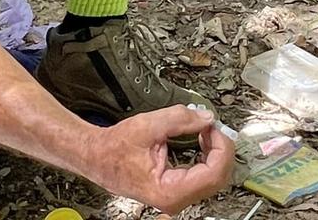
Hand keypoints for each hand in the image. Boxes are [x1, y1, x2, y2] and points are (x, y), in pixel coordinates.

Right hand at [86, 105, 234, 213]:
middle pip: (218, 178)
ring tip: (205, 130)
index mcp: (169, 191)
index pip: (214, 173)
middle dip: (219, 148)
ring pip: (213, 178)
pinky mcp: (176, 190)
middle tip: (211, 126)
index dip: (220, 146)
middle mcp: (174, 200)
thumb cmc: (114, 149)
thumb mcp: (148, 126)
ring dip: (214, 151)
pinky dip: (207, 156)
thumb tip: (206, 117)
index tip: (214, 127)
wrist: (96, 158)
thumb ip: (180, 119)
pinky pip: (203, 176)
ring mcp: (176, 197)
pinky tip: (202, 140)